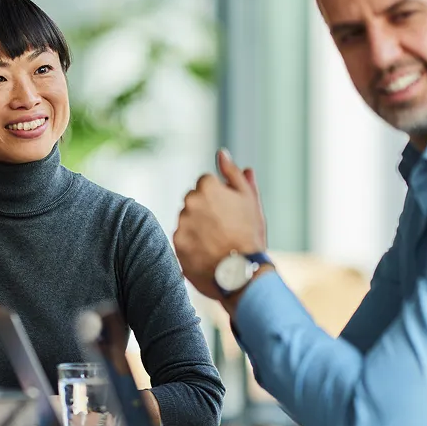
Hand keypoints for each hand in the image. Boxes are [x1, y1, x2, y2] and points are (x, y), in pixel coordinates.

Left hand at [174, 149, 267, 298]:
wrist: (242, 272)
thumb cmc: (250, 234)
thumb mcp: (249, 200)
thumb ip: (233, 174)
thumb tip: (221, 153)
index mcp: (207, 187)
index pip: (206, 184)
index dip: (220, 198)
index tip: (229, 213)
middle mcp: (190, 201)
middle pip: (194, 201)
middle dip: (205, 211)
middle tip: (224, 229)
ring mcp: (181, 223)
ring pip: (187, 220)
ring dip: (198, 228)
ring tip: (217, 243)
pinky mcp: (176, 243)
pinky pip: (183, 239)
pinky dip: (193, 244)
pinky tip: (208, 253)